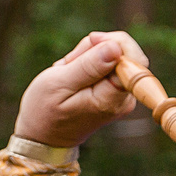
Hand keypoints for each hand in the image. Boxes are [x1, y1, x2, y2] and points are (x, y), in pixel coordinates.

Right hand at [12, 31, 142, 149]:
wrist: (42, 136)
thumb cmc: (44, 111)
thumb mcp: (58, 84)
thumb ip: (88, 66)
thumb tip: (116, 47)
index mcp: (111, 98)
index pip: (133, 59)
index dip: (114, 42)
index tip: (91, 40)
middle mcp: (123, 99)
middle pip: (125, 56)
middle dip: (97, 49)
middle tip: (70, 62)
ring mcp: (121, 98)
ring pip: (115, 59)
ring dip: (89, 58)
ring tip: (67, 72)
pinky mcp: (115, 94)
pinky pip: (109, 68)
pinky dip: (89, 65)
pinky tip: (73, 76)